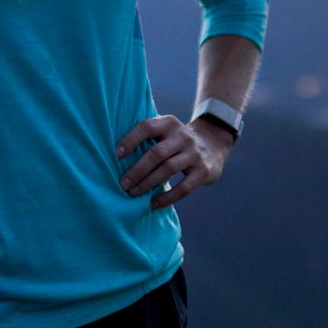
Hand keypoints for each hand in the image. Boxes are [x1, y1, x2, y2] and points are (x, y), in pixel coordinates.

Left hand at [115, 113, 232, 210]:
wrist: (214, 144)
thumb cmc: (176, 141)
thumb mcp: (165, 130)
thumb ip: (146, 135)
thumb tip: (113, 152)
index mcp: (169, 123)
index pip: (147, 127)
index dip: (130, 140)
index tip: (116, 155)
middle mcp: (183, 136)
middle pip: (156, 153)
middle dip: (137, 170)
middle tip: (122, 183)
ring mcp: (194, 154)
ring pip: (168, 170)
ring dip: (148, 183)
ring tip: (133, 193)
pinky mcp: (203, 172)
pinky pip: (183, 188)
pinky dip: (166, 198)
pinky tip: (153, 204)